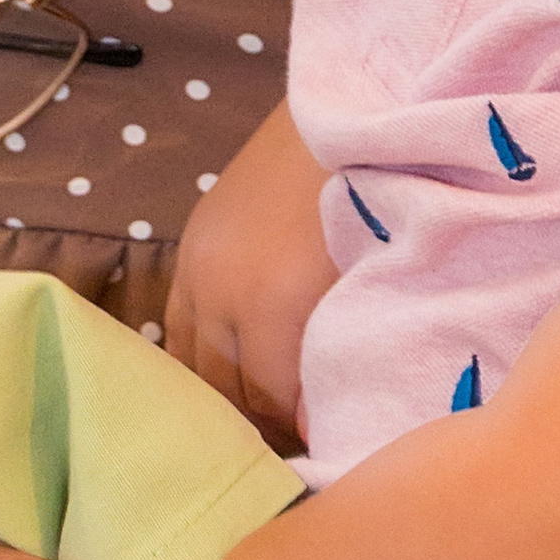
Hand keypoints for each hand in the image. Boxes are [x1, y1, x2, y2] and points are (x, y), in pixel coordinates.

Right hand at [165, 98, 339, 435]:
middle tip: (291, 444)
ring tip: (258, 415)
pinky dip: (200, 354)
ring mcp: (197, 265)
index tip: (320, 452)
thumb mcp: (371, 281)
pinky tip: (226, 370)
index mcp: (272, 304)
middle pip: (224, 388)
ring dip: (223, 391)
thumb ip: (343, 354)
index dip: (297, 432)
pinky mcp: (192, 243)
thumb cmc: (380, 193)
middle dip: (257, 422)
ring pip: (192, 360)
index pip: (270, 400)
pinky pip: (178, 321)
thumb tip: (320, 426)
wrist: (352, 106)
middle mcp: (220, 291)